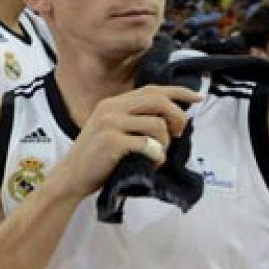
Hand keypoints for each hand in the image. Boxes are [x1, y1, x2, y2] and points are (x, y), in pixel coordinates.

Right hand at [49, 85, 203, 198]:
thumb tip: (172, 119)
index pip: (152, 90)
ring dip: (165, 143)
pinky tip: (150, 164)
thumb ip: (135, 121)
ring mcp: (110, 123)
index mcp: (113, 103)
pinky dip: (156, 156)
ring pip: (157, 124)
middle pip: (159, 101)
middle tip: (179, 134)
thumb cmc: (96, 160)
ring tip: (157, 156)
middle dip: (178, 117)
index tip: (198, 98)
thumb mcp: (113, 132)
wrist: (70, 178)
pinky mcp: (111, 141)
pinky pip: (148, 144)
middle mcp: (111, 108)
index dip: (179, 92)